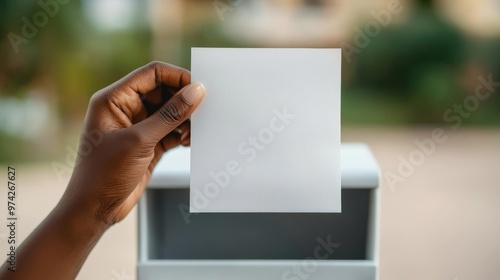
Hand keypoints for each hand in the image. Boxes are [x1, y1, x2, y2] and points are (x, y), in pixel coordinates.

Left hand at [62, 61, 204, 224]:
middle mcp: (126, 109)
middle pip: (164, 91)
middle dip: (184, 101)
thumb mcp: (139, 141)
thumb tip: (196, 92)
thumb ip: (170, 115)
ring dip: (185, 120)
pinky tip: (190, 142)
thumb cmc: (104, 174)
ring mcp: (138, 127)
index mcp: (114, 99)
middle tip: (203, 112)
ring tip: (194, 134)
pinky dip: (183, 134)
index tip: (199, 87)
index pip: (152, 74)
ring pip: (170, 112)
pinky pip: (172, 131)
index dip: (177, 77)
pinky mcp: (148, 144)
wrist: (94, 210)